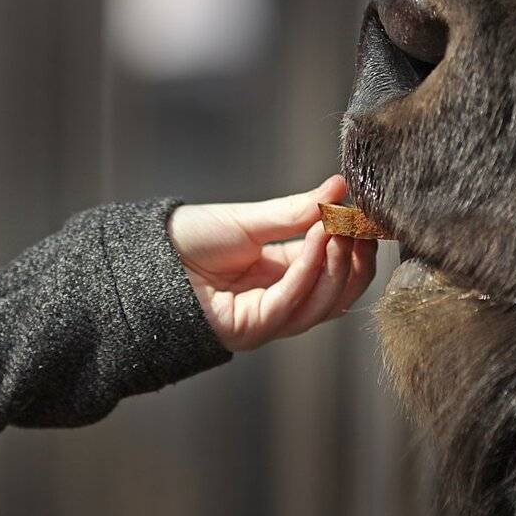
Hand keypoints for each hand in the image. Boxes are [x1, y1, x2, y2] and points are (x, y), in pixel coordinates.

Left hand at [168, 176, 377, 352]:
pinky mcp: (251, 329)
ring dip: (338, 265)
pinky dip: (310, 270)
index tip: (371, 215)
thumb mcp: (251, 219)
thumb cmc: (191, 238)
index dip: (356, 244)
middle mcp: (281, 299)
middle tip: (364, 224)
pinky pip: (292, 302)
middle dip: (356, 260)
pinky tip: (318, 239)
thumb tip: (341, 187)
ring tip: (342, 228)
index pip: (335, 266)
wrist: (145, 257)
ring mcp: (267, 318)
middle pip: (337, 292)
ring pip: (323, 304)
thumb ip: (297, 210)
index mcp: (283, 272)